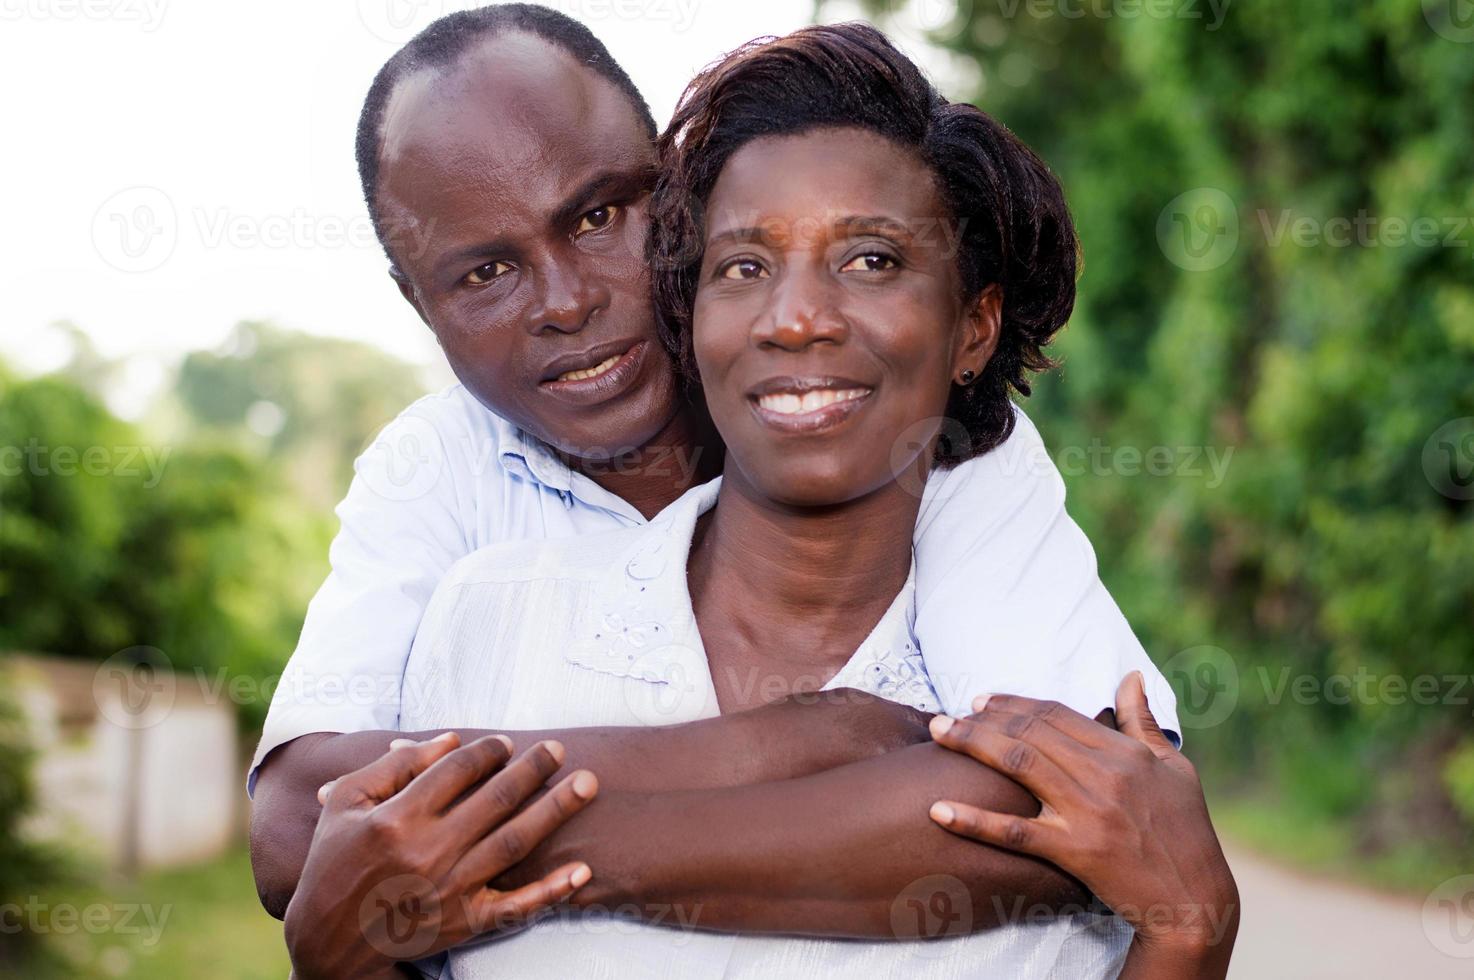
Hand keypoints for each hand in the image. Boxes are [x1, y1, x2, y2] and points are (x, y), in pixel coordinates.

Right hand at [283, 733, 597, 979]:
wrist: (329, 940)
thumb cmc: (336, 861)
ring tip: (588, 784)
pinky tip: (582, 871)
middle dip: (534, 770)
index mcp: (396, 819)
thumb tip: (450, 741)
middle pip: (496, 800)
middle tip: (559, 749)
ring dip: (556, 811)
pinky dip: (551, 890)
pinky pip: (516, 907)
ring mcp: (451, 890)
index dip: (487, 751)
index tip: (507, 742)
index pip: (457, 772)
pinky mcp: (465, 924)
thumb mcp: (347, 804)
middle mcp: (428, 852)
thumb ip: (395, 767)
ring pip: (515, 843)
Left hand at [926, 673, 1238, 975]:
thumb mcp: (1174, 767)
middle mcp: (1104, 775)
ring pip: (1018, 764)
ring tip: (939, 734)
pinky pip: (1014, 832)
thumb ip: (1143, 722)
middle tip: (948, 717)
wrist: (1194, 900)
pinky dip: (973, 820)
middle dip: (983, 718)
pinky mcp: (1074, 851)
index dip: (1015, 703)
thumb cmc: (1186, 831)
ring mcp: (1088, 811)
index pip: (1057, 713)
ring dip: (972, 745)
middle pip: (1030, 731)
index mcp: (1125, 752)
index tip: (983, 701)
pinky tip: (938, 809)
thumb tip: (1130, 676)